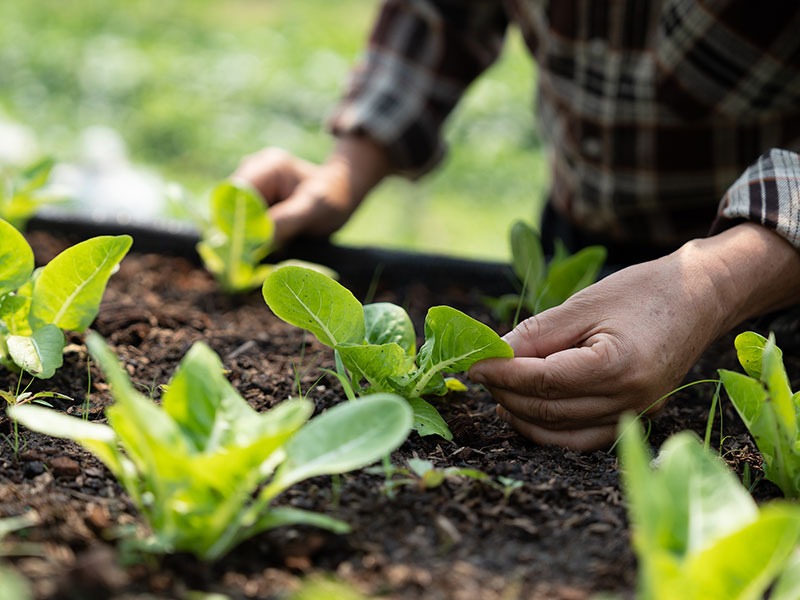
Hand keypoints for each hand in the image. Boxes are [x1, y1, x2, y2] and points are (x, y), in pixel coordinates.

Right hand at [232, 137, 389, 245]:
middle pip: (229, 204)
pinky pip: (242, 219)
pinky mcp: (253, 199)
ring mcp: (252, 184)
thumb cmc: (333, 197)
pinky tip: (258, 250)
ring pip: (232, 214)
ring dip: (241, 235)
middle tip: (243, 259)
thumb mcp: (314, 209)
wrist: (342, 192)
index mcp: (268, 165)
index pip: (235, 192)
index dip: (231, 219)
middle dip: (234, 230)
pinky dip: (248, 235)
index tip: (237, 247)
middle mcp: (254, 169)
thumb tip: (257, 240)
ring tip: (252, 257)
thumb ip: (286, 221)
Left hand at [469, 224, 799, 450]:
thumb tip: (496, 354)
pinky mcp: (635, 417)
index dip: (503, 374)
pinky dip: (550, 430)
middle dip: (507, 393)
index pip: (544, 380)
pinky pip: (584, 438)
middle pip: (550, 409)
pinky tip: (527, 413)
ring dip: (523, 416)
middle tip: (481, 374)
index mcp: (617, 366)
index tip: (474, 364)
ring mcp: (635, 414)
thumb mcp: (584, 304)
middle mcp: (628, 400)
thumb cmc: (643, 292)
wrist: (698, 298)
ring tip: (497, 395)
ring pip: (563, 432)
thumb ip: (538, 333)